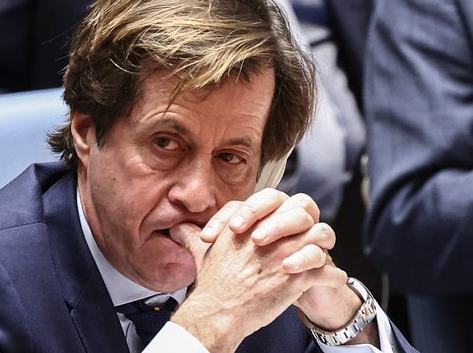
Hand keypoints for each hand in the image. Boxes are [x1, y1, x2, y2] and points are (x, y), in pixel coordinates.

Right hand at [169, 191, 346, 351]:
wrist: (219, 310)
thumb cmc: (212, 282)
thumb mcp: (200, 251)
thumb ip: (192, 235)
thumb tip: (177, 229)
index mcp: (252, 223)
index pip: (277, 201)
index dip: (283, 211)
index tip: (286, 222)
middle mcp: (272, 233)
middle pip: (305, 213)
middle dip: (310, 222)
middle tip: (311, 235)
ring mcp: (287, 254)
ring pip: (322, 236)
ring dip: (326, 246)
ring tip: (326, 255)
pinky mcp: (297, 278)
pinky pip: (328, 272)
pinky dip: (334, 276)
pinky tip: (332, 279)